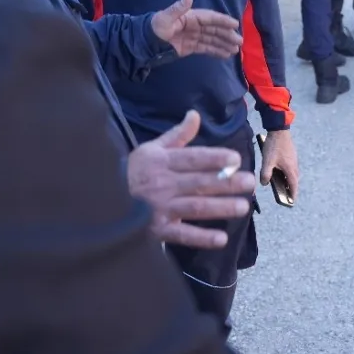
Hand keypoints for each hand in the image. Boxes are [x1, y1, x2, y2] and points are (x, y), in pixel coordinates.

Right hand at [127, 111, 254, 248]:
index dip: (214, 158)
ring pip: (195, 207)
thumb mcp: (152, 149)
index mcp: (163, 162)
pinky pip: (182, 234)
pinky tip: (221, 239)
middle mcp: (163, 184)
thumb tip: (195, 114)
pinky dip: (201, 238)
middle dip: (226, 183)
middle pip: (199, 183)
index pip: (192, 159)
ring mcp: (161, 208)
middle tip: (249, 183)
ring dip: (220, 208)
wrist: (104, 200)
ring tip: (243, 207)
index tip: (236, 159)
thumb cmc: (134, 172)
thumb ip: (177, 135)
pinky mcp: (158, 230)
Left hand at [151, 0, 242, 57]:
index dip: (223, 21)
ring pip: (212, 39)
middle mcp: (194, 25)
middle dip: (227, 35)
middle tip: (240, 41)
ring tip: (236, 50)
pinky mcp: (190, 47)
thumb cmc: (154, 28)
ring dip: (224, 43)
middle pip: (214, 29)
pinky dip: (216, 50)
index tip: (235, 24)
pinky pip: (206, 47)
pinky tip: (225, 54)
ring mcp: (193, 36)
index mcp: (190, 17)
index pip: (210, 18)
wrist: (144, 43)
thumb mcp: (165, 18)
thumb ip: (177, 8)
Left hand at [259, 129, 300, 203]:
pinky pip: (291, 168)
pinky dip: (287, 173)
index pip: (293, 185)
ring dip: (289, 180)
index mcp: (290, 169)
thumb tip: (264, 183)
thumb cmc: (274, 146)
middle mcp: (294, 166)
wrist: (279, 130)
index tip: (292, 202)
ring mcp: (294, 160)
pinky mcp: (292, 155)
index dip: (293, 194)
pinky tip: (280, 172)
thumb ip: (266, 174)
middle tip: (286, 195)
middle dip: (291, 189)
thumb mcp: (267, 161)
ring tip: (282, 185)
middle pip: (294, 180)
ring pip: (293, 174)